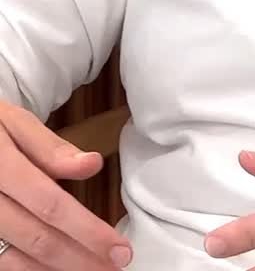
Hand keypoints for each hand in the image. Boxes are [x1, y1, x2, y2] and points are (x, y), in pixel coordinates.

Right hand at [0, 100, 131, 268]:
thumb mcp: (12, 122)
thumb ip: (49, 147)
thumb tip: (92, 164)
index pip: (49, 204)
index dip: (86, 230)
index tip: (118, 247)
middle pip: (37, 238)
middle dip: (80, 258)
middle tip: (115, 265)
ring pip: (18, 261)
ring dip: (59, 269)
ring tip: (92, 270)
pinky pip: (3, 264)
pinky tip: (58, 270)